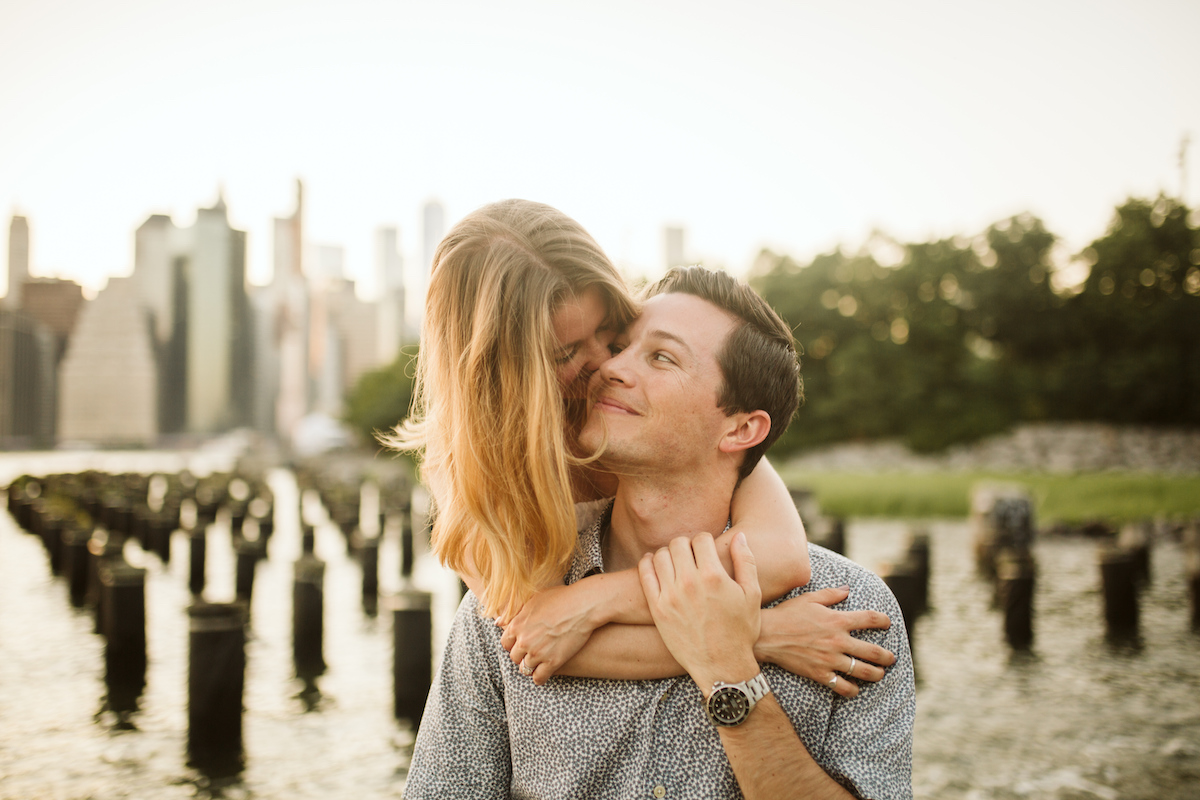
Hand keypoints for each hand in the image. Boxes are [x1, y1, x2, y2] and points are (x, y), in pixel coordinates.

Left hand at [499, 583, 599, 684]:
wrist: (582, 606)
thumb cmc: (560, 598)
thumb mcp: (533, 600)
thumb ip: (515, 613)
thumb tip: (498, 622)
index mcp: (517, 625)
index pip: (505, 643)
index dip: (513, 644)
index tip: (521, 643)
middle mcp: (524, 641)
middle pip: (514, 657)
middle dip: (522, 655)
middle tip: (532, 652)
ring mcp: (537, 652)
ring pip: (525, 669)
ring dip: (530, 666)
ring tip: (539, 662)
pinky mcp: (552, 662)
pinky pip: (539, 678)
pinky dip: (540, 677)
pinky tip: (545, 672)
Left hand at [638, 531, 761, 690]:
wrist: (721, 666)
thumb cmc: (741, 630)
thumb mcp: (752, 595)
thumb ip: (746, 561)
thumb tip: (739, 535)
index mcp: (714, 576)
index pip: (701, 539)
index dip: (705, 540)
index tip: (706, 549)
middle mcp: (690, 583)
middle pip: (678, 543)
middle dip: (686, 545)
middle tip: (691, 555)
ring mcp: (671, 596)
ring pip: (660, 555)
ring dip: (668, 553)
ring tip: (676, 561)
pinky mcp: (658, 608)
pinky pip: (645, 574)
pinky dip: (648, 563)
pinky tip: (655, 564)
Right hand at [756, 588, 895, 697]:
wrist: (767, 635)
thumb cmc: (787, 614)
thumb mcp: (809, 599)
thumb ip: (831, 594)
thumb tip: (847, 589)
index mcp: (837, 620)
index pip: (870, 619)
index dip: (883, 621)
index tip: (887, 623)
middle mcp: (838, 641)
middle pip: (873, 651)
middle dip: (886, 656)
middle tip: (891, 658)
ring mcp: (830, 659)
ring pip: (863, 671)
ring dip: (876, 674)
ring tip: (880, 674)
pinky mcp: (820, 674)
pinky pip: (843, 687)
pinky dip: (852, 690)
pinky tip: (855, 688)